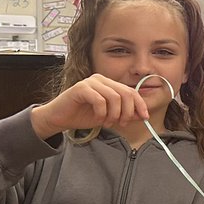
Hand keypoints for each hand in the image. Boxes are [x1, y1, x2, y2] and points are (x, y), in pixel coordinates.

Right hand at [30, 74, 148, 138]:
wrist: (59, 118)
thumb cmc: (82, 115)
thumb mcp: (108, 116)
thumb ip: (125, 114)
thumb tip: (142, 115)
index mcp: (109, 84)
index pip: (131, 91)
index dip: (140, 105)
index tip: (145, 117)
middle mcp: (101, 79)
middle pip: (126, 93)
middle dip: (128, 112)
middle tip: (122, 123)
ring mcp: (90, 82)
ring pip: (114, 97)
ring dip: (114, 114)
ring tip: (107, 122)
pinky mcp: (81, 88)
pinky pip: (100, 100)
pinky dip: (102, 113)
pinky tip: (97, 119)